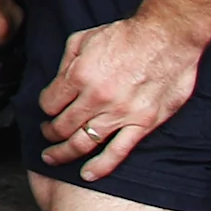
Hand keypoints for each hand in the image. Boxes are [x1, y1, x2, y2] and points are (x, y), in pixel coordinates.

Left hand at [40, 10, 205, 179]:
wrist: (166, 39)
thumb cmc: (125, 36)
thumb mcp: (82, 39)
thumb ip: (65, 63)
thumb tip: (56, 83)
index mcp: (78, 76)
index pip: (50, 102)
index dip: (45, 107)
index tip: (47, 109)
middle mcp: (96, 98)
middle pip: (63, 125)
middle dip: (49, 132)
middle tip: (46, 134)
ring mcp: (120, 114)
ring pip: (84, 142)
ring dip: (64, 152)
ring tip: (53, 156)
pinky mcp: (142, 124)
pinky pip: (118, 152)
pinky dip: (101, 167)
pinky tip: (87, 174)